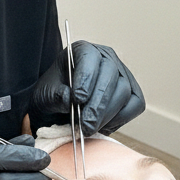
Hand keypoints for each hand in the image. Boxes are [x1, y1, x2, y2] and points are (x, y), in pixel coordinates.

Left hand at [30, 41, 145, 135]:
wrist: (58, 110)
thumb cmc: (53, 98)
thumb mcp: (45, 96)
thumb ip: (54, 96)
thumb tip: (67, 98)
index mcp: (83, 51)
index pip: (89, 57)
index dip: (86, 78)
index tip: (77, 99)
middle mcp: (106, 59)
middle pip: (110, 76)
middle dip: (98, 104)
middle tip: (86, 125)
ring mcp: (122, 75)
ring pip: (124, 92)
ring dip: (107, 114)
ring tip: (89, 129)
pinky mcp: (132, 94)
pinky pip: (135, 105)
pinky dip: (120, 118)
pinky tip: (103, 126)